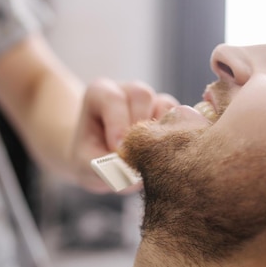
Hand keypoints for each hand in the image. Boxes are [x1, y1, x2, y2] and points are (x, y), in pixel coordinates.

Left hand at [70, 77, 178, 192]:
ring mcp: (150, 100)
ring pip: (163, 105)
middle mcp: (127, 91)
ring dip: (157, 133)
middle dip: (139, 126)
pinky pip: (179, 119)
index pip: (113, 98)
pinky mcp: (168, 113)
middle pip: (141, 94)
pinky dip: (172, 136)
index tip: (117, 149)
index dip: (118, 123)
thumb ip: (105, 167)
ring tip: (145, 156)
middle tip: (133, 154)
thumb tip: (133, 175)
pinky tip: (159, 154)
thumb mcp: (86, 164)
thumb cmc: (90, 157)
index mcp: (100, 94)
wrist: (99, 161)